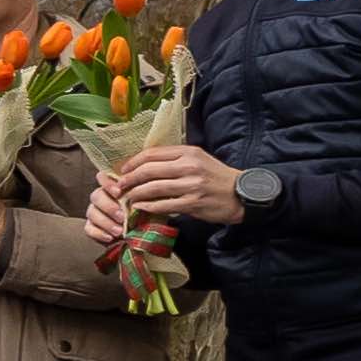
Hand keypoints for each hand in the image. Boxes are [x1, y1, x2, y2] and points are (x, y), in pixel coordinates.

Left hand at [100, 143, 239, 229]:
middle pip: (148, 170)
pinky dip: (149, 207)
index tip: (122, 170)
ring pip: (154, 188)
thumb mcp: (197, 159)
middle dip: (129, 179)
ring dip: (136, 194)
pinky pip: (164, 205)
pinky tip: (141, 208)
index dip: (132, 162)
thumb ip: (173, 159)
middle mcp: (189, 166)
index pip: (152, 154)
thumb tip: (143, 165)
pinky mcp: (193, 203)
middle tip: (119, 187)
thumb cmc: (215, 176)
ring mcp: (191, 185)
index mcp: (188, 152)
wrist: (241, 194)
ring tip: (128, 198)